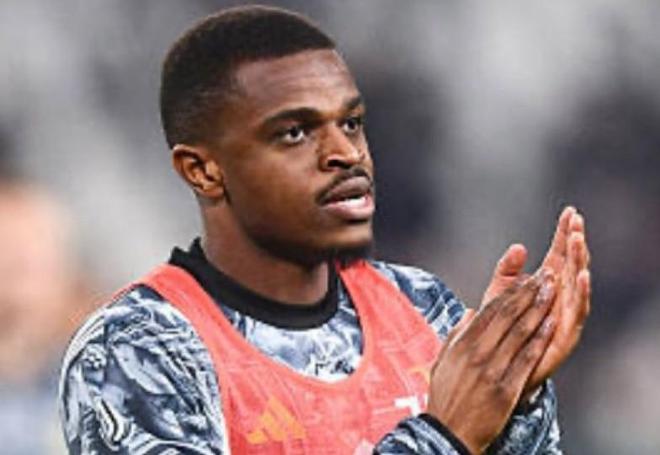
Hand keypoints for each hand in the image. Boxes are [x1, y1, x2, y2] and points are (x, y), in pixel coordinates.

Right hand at [427, 272, 555, 454]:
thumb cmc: (445, 397)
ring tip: (553, 291)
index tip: (527, 278)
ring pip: (520, 332)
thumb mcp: (443, 360)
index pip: (491, 310)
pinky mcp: (506, 388)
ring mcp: (492, 370)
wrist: (448, 433)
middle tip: (546, 276)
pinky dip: (540, 339)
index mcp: (462, 344)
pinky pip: (526, 358)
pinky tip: (551, 323)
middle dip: (529, 293)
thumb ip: (456, 334)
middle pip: (508, 316)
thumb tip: (470, 312)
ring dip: (538, 309)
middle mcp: (477, 353)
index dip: (512, 292)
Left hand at [481, 207, 590, 395]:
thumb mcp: (498, 294)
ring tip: (579, 242)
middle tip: (576, 221)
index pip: (558, 254)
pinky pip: (576, 314)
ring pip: (577, 285)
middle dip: (575, 243)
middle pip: (571, 265)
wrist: (493, 367)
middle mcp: (558, 299)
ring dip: (579, 262)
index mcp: (544, 286)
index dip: (564, 234)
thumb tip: (519, 246)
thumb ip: (507, 270)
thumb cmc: (496, 327)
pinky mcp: (564, 336)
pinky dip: (580, 295)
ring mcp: (563, 317)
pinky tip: (579, 277)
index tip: (569, 211)